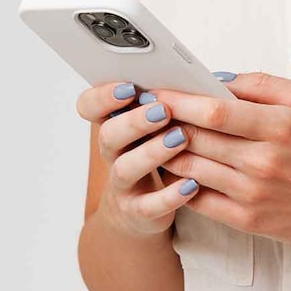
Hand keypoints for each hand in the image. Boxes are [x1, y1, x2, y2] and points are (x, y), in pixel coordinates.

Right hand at [76, 79, 198, 237]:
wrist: (142, 211)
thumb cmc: (155, 155)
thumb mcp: (154, 126)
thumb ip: (165, 102)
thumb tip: (200, 78)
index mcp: (115, 124)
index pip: (90, 107)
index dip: (102, 97)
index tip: (129, 87)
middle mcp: (113, 153)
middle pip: (108, 135)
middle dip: (134, 121)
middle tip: (163, 110)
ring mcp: (123, 184)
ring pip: (125, 168)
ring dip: (152, 152)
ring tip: (181, 138)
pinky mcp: (138, 211)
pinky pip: (150, 206)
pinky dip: (170, 195)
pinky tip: (192, 183)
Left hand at [148, 72, 290, 252]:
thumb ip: (264, 85)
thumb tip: (218, 80)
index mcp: (280, 127)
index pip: (215, 111)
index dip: (180, 100)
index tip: (158, 91)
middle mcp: (263, 162)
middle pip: (196, 138)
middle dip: (163, 122)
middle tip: (144, 111)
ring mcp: (252, 194)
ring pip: (191, 169)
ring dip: (166, 151)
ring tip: (154, 137)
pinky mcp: (247, 220)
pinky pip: (198, 200)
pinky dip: (180, 182)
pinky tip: (175, 168)